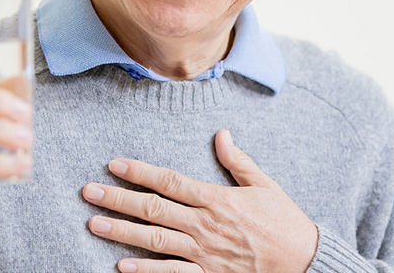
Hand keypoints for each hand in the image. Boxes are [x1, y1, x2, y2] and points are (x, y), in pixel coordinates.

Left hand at [82, 129, 317, 272]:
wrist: (304, 263)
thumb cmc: (284, 223)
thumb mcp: (265, 185)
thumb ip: (238, 161)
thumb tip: (220, 134)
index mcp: (217, 200)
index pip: (170, 182)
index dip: (141, 172)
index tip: (114, 164)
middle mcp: (205, 226)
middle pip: (154, 210)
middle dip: (119, 200)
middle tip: (89, 192)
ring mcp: (204, 255)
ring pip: (156, 241)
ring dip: (122, 233)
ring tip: (94, 225)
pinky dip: (147, 272)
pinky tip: (122, 266)